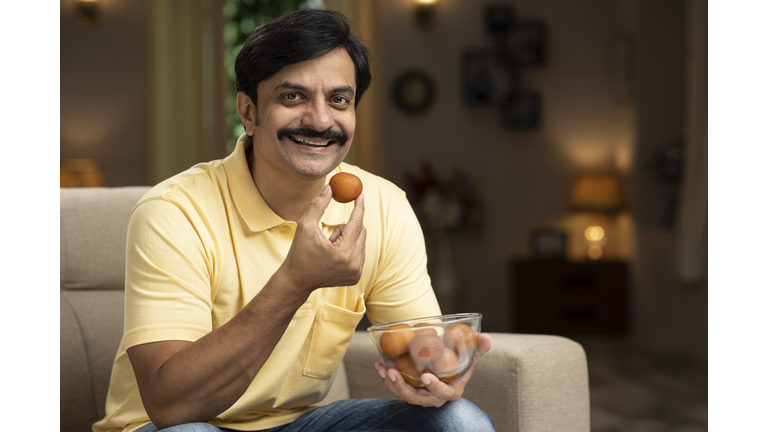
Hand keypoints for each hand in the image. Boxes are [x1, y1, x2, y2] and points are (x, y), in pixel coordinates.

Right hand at [279, 185, 366, 292]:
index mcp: (342, 252)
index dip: (359, 207)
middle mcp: (353, 264)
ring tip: (329, 247)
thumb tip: (330, 188)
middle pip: (361, 231)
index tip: (360, 195)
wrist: (297, 281)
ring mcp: (356, 272)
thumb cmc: (299, 253)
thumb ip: (318, 205)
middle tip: (331, 233)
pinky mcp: (356, 277)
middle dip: (347, 226)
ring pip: (361, 241)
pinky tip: (333, 256)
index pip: (356, 223)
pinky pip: (360, 253)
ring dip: (348, 238)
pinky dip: (349, 248)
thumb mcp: (305, 226)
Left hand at [374, 333, 491, 406]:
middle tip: (394, 373)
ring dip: (392, 383)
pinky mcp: (409, 392)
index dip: (435, 387)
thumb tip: (486, 336)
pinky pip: (397, 388)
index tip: (426, 377)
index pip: (443, 393)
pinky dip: (387, 378)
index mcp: (451, 391)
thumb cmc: (458, 365)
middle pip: (418, 398)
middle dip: (404, 388)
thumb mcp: (469, 357)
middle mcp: (434, 398)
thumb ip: (478, 348)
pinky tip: (379, 365)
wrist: (445, 371)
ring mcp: (421, 397)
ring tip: (383, 369)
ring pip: (404, 395)